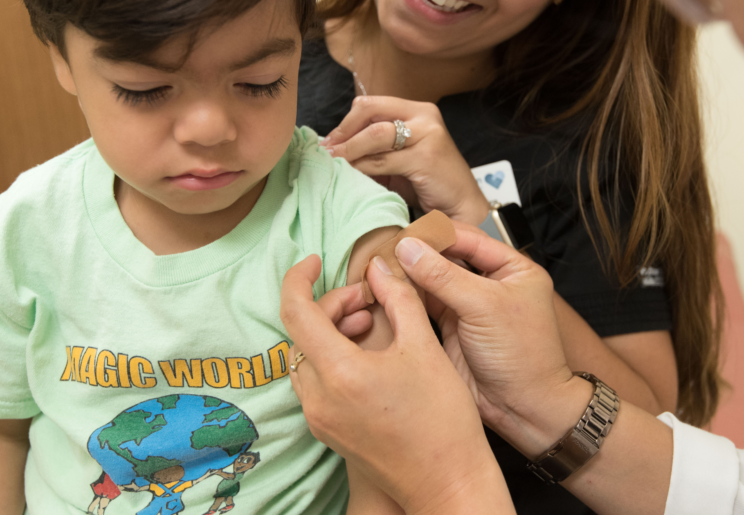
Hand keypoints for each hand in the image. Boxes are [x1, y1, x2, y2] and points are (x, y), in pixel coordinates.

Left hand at [280, 255, 512, 513]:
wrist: (448, 482)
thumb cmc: (443, 419)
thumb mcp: (424, 346)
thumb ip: (397, 297)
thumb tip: (378, 267)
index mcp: (339, 373)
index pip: (295, 311)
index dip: (298, 278)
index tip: (314, 261)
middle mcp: (318, 398)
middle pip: (302, 333)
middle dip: (331, 305)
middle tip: (369, 300)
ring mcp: (319, 418)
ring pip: (306, 357)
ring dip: (331, 331)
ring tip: (371, 323)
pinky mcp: (327, 431)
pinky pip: (315, 381)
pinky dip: (332, 357)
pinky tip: (367, 354)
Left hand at [322, 96, 489, 224]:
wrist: (461, 205)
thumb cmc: (428, 183)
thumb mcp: (399, 158)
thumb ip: (375, 148)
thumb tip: (334, 147)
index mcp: (417, 110)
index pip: (371, 104)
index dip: (346, 122)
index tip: (329, 141)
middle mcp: (424, 115)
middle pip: (370, 112)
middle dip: (343, 132)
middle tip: (327, 151)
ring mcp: (428, 134)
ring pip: (375, 135)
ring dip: (349, 150)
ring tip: (333, 163)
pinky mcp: (426, 157)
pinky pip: (383, 160)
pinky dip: (362, 167)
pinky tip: (351, 175)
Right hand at [396, 227, 580, 453]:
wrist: (524, 409)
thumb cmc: (523, 357)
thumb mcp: (484, 307)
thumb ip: (444, 276)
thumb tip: (408, 248)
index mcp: (513, 268)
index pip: (469, 239)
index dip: (436, 235)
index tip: (404, 233)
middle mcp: (491, 283)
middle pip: (448, 257)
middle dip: (418, 254)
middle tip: (386, 249)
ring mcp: (470, 305)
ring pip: (433, 280)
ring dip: (409, 275)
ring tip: (380, 266)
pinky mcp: (451, 327)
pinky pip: (425, 304)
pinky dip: (406, 296)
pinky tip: (386, 288)